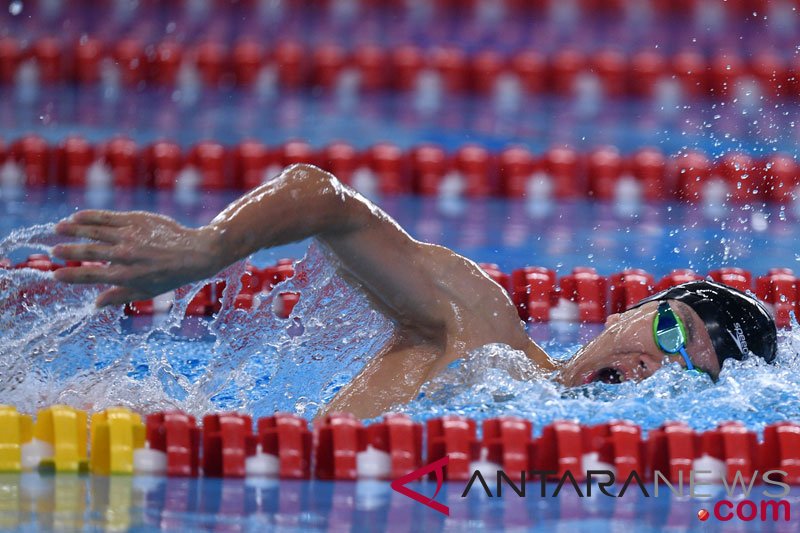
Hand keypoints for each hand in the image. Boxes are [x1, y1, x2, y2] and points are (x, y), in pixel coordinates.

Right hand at [52, 210, 221, 306]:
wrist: (196, 253)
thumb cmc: (170, 276)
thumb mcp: (147, 292)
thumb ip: (119, 297)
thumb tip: (94, 305)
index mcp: (127, 276)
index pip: (91, 277)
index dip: (71, 276)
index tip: (55, 275)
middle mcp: (126, 255)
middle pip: (89, 252)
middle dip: (68, 252)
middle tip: (53, 252)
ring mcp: (130, 236)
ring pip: (94, 230)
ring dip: (73, 229)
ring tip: (57, 229)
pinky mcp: (136, 220)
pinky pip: (107, 217)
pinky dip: (89, 217)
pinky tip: (76, 217)